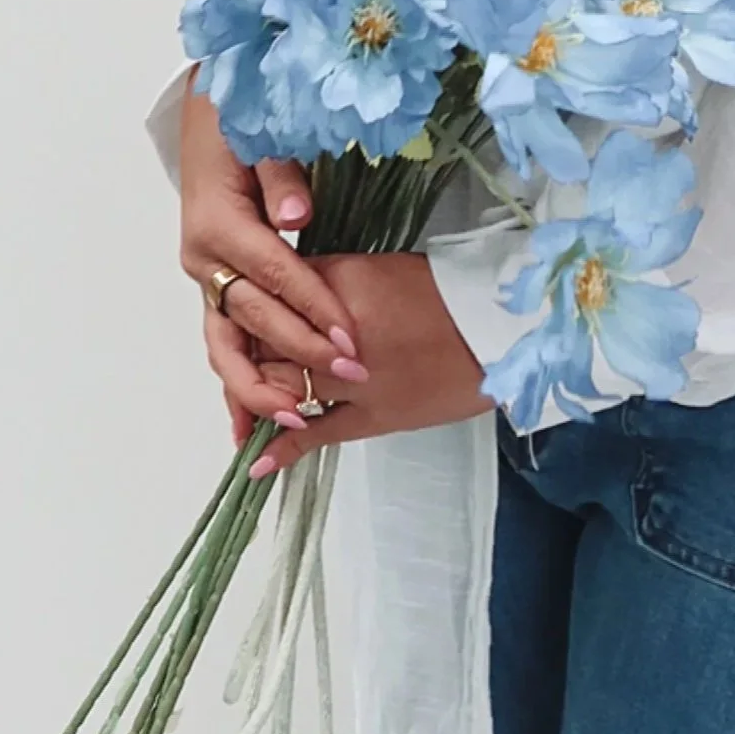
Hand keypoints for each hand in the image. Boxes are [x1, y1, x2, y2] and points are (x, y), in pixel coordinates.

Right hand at [177, 80, 372, 442]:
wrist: (209, 115)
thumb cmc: (239, 122)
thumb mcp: (262, 137)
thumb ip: (281, 177)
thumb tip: (298, 215)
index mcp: (218, 224)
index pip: (275, 275)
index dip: (313, 309)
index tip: (350, 339)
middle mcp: (204, 258)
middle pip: (253, 317)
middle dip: (301, 352)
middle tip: (350, 374)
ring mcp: (205, 275)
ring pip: (226, 343)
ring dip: (257, 386)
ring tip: (297, 420)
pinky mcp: (213, 284)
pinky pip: (224, 340)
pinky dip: (236, 383)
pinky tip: (248, 426)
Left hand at [248, 255, 493, 477]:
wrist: (497, 331)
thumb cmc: (448, 293)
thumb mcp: (383, 270)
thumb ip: (333, 283)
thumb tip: (294, 299)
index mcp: (337, 282)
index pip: (271, 300)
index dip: (251, 317)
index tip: (242, 327)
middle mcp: (334, 330)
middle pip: (265, 346)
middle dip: (247, 361)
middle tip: (237, 373)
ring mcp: (352, 377)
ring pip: (281, 389)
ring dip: (258, 402)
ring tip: (242, 417)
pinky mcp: (372, 415)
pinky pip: (315, 433)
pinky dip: (283, 448)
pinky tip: (257, 462)